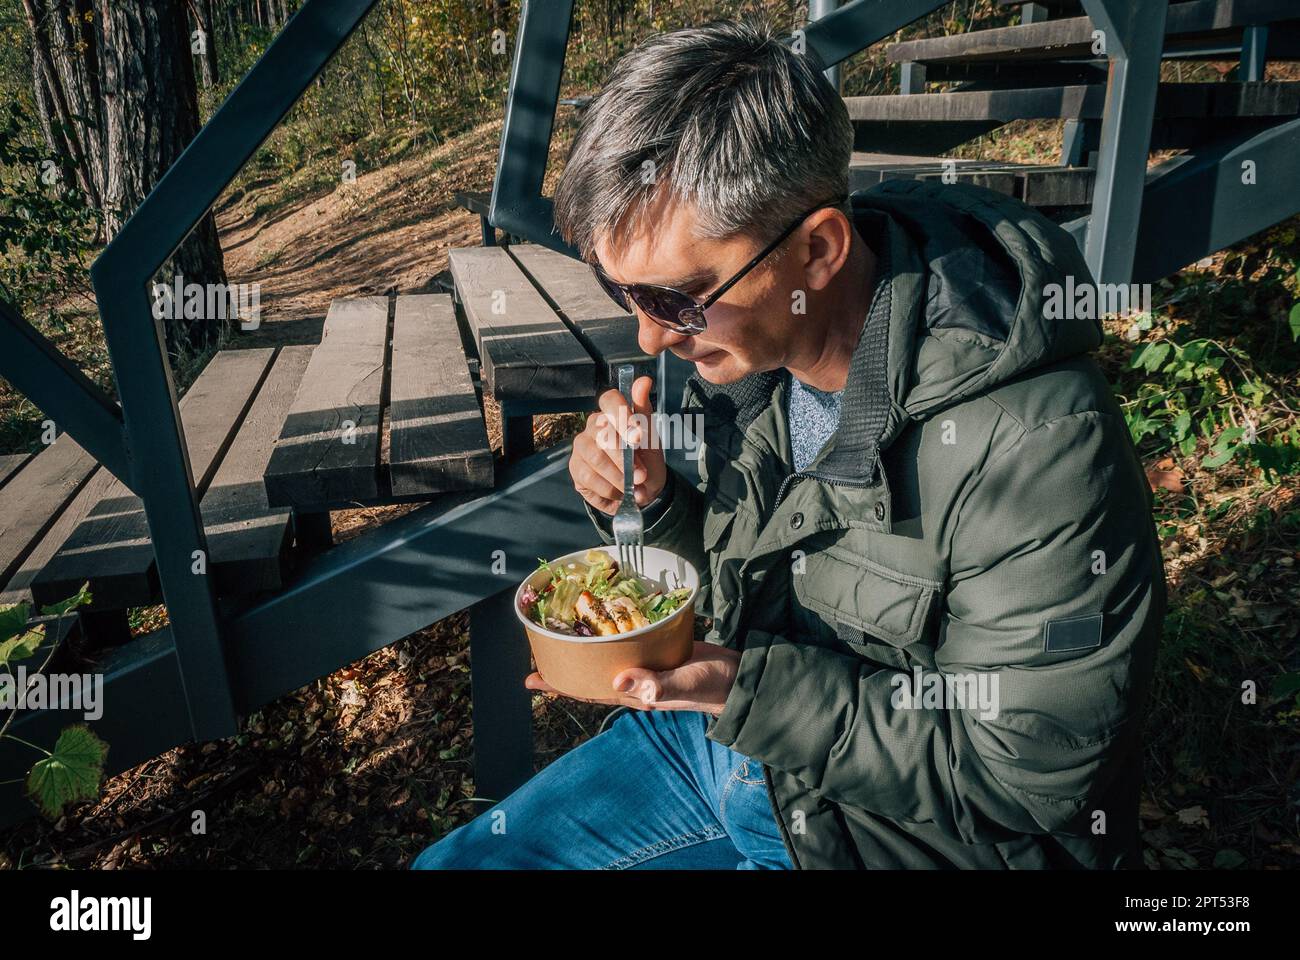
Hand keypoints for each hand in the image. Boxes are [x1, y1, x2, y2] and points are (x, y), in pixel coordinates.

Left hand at [525, 642, 740, 714]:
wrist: (738, 677)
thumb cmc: (712, 686)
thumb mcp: (684, 684)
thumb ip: (656, 685)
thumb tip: (618, 681)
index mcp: (636, 694)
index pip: (589, 691)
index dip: (560, 685)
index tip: (531, 681)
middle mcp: (635, 681)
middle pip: (591, 673)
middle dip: (565, 664)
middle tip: (539, 649)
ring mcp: (646, 665)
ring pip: (607, 657)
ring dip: (585, 646)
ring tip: (562, 631)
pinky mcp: (658, 649)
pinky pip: (629, 642)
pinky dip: (613, 631)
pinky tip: (605, 618)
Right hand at [569, 374, 666, 513]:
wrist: (642, 488)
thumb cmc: (645, 458)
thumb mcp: (651, 437)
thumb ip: (644, 410)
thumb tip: (644, 381)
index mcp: (611, 413)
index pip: (609, 400)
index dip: (621, 414)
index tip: (637, 435)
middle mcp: (592, 427)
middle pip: (604, 435)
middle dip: (626, 459)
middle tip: (641, 475)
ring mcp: (581, 447)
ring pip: (596, 459)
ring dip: (619, 477)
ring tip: (632, 487)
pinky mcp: (576, 468)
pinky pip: (589, 478)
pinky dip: (609, 490)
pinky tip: (618, 493)